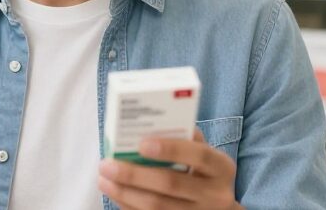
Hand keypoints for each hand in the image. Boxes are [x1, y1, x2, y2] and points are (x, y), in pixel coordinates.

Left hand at [98, 129, 241, 209]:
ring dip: (125, 193)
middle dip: (135, 174)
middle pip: (171, 184)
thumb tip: (149, 123)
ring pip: (157, 207)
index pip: (199, 155)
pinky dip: (129, 206)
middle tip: (107, 164)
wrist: (218, 208)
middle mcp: (215, 194)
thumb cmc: (203, 170)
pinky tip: (115, 193)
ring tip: (104, 179)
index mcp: (221, 167)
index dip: (171, 149)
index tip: (142, 144)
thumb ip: (183, 138)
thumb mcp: (203, 152)